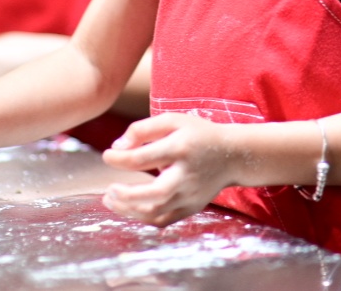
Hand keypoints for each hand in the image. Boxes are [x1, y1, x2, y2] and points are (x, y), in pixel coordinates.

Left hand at [99, 113, 239, 225]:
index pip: (144, 158)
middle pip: (155, 193)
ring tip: (110, 199)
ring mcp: (191, 195)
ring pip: (157, 211)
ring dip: (128, 209)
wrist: (233, 155)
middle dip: (126, 195)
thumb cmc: (197, 135)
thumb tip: (117, 147)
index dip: (119, 159)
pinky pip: (163, 220)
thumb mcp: (172, 121)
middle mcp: (186, 175)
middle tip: (109, 190)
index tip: (108, 155)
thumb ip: (142, 129)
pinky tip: (130, 207)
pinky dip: (143, 217)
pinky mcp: (191, 207)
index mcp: (180, 148)